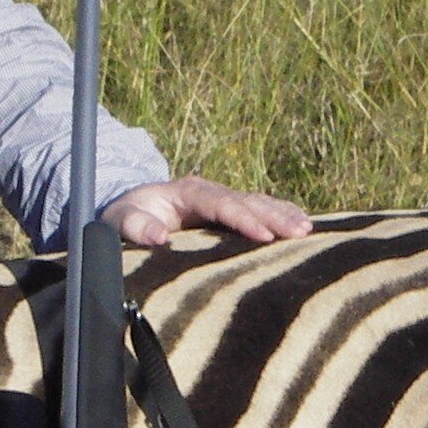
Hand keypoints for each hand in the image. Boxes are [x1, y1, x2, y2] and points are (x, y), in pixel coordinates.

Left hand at [100, 176, 313, 247]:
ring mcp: (223, 202)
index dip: (242, 218)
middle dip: (274, 216)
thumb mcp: (120, 220)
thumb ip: (135, 225)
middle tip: (298, 233)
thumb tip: (159, 236)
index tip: (262, 234)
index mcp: (187, 192)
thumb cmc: (127, 216)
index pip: (220, 203)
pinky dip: (282, 216)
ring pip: (259, 204)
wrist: (130, 210)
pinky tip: (304, 227)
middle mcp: (210, 193)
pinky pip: (261, 211)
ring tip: (307, 231)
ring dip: (284, 216)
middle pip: (247, 201)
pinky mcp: (230, 214)